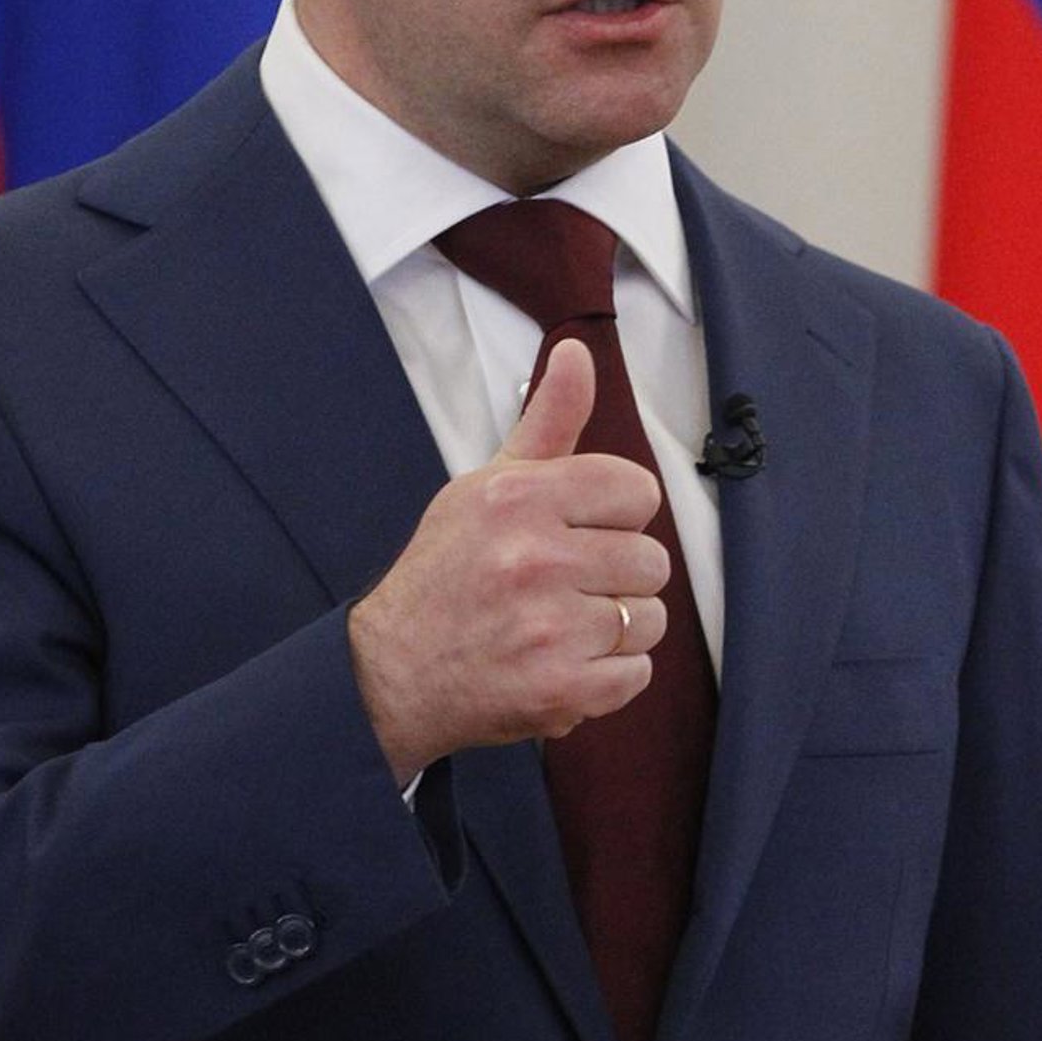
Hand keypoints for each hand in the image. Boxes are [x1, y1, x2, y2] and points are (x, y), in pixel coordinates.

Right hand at [346, 339, 669, 783]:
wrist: (391, 672)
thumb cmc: (446, 571)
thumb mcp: (488, 483)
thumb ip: (548, 420)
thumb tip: (575, 350)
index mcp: (521, 498)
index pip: (636, 491)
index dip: (616, 514)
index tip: (583, 531)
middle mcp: (536, 558)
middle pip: (651, 559)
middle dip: (616, 575)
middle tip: (567, 585)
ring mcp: (550, 628)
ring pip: (649, 618)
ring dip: (617, 628)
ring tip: (565, 625)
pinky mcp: (560, 689)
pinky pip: (637, 673)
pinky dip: (610, 675)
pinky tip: (566, 661)